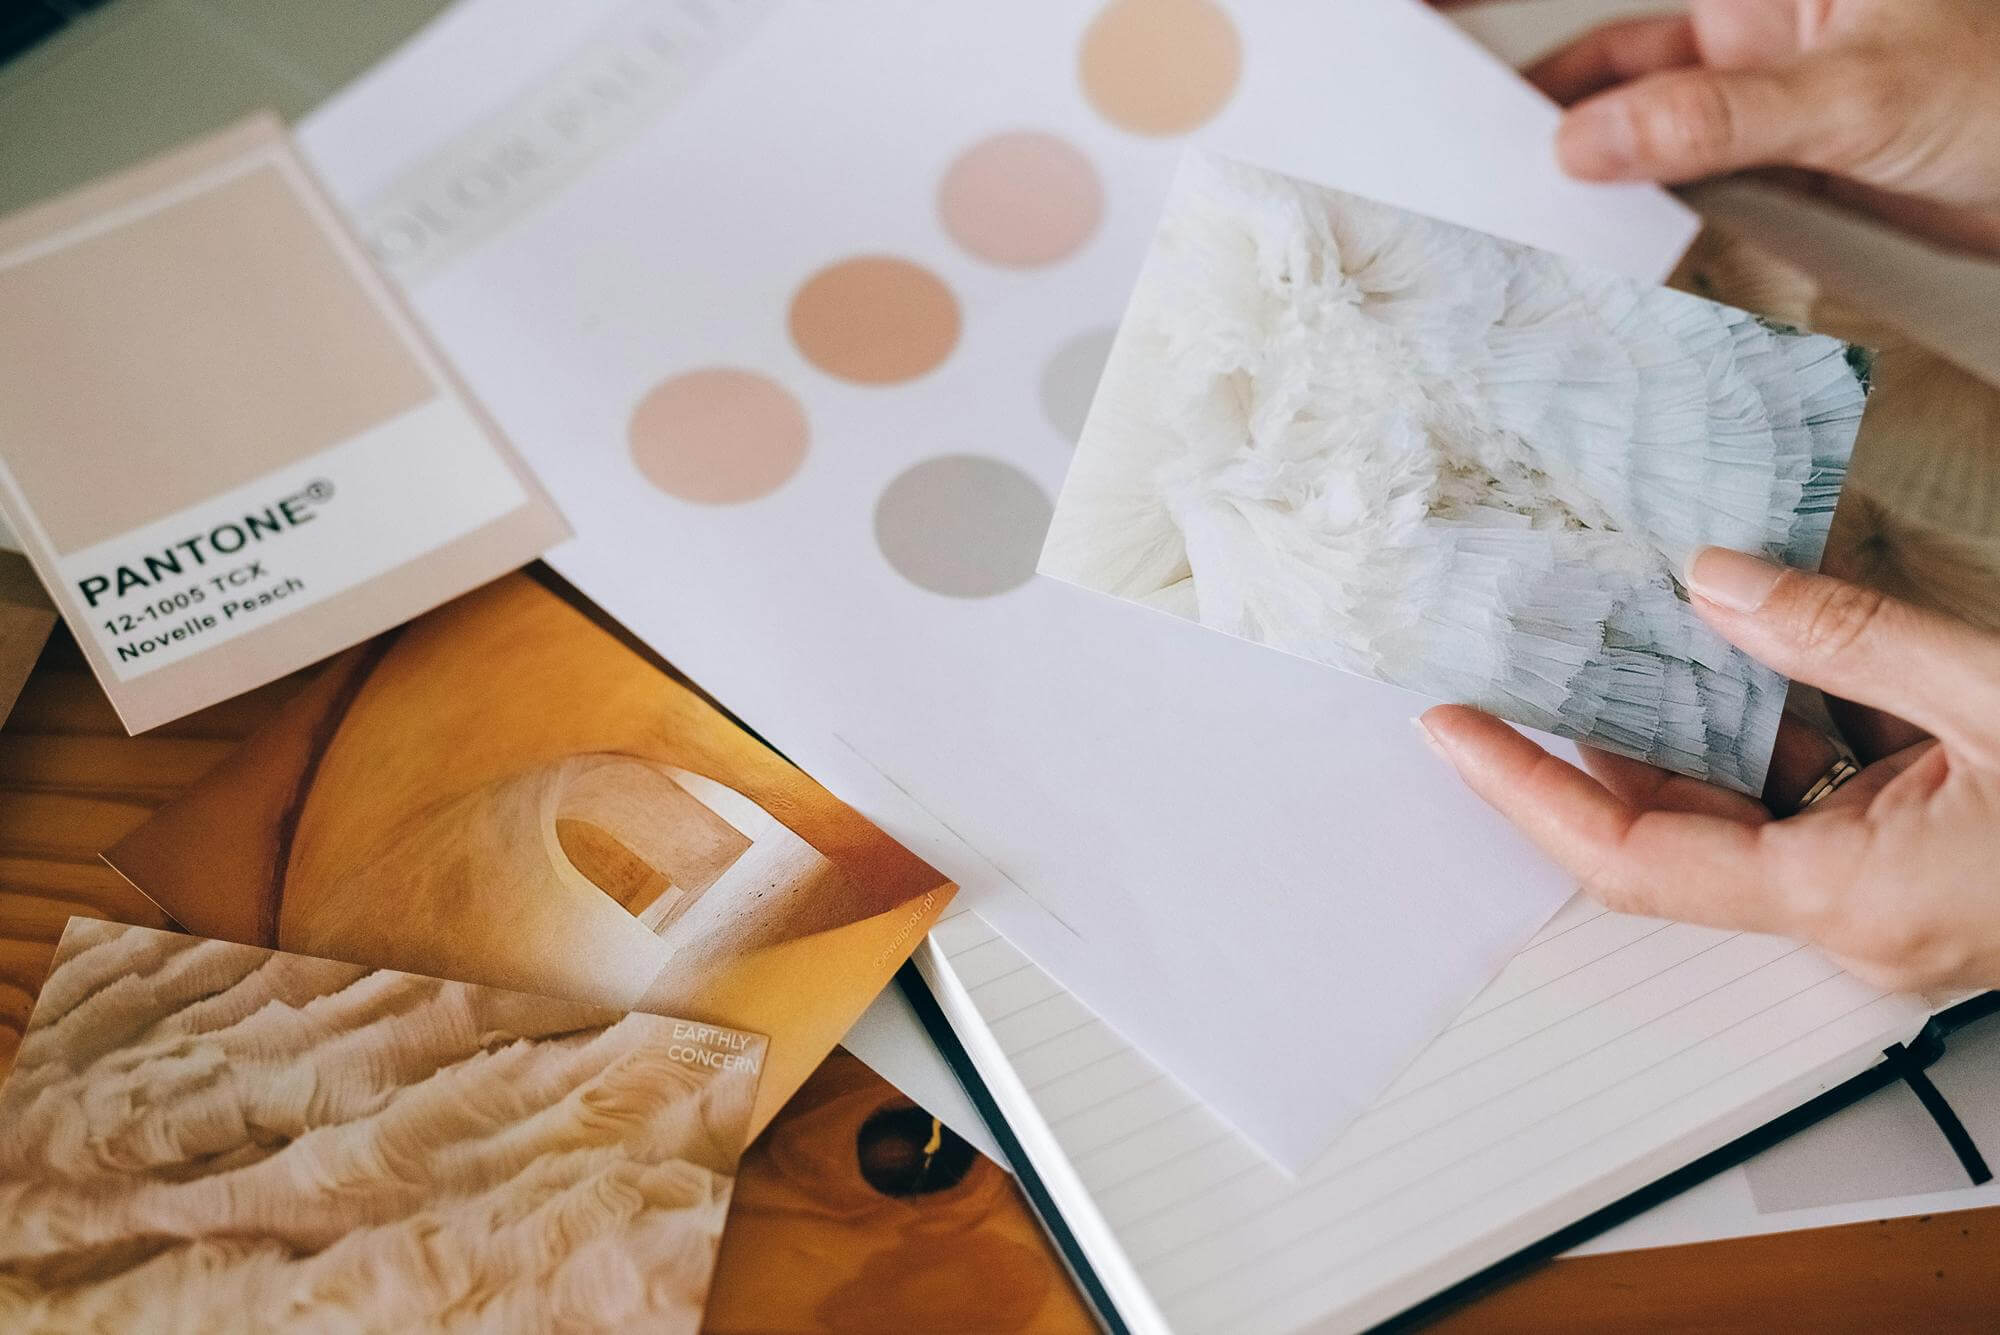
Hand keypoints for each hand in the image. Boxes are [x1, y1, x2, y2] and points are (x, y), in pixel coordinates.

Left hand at [1419, 547, 1999, 991]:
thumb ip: (1850, 637)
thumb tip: (1713, 582)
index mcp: (1849, 898)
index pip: (1627, 856)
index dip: (1523, 788)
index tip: (1452, 726)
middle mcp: (1853, 919)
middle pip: (1673, 827)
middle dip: (1596, 734)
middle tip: (1532, 646)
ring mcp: (1890, 902)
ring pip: (1747, 810)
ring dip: (1690, 720)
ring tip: (1623, 625)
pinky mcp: (1923, 875)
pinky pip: (1817, 805)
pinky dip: (1777, 729)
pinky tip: (1754, 649)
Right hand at [1501, 0, 1999, 254]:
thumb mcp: (1853, 94)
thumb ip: (1715, 119)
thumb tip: (1585, 144)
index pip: (1614, 12)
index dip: (1515, 26)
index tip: (1434, 49)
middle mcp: (1745, 36)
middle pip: (1606, 75)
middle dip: (1536, 118)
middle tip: (1458, 164)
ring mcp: (1751, 110)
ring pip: (1633, 143)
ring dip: (1583, 182)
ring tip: (1512, 221)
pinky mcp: (1766, 176)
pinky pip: (1677, 197)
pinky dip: (1635, 225)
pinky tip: (1595, 252)